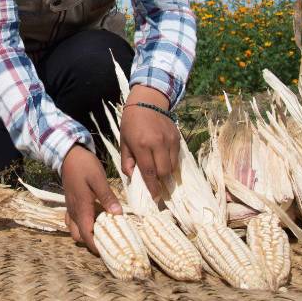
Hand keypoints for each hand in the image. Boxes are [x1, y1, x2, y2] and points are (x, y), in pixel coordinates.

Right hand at [60, 145, 122, 254]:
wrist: (68, 154)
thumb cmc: (84, 166)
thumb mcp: (98, 180)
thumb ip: (107, 197)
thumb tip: (118, 215)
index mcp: (81, 208)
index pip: (86, 235)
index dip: (95, 247)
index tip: (107, 253)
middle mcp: (74, 211)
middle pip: (78, 236)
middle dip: (90, 243)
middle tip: (106, 242)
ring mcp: (70, 207)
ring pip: (74, 229)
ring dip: (84, 234)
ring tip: (101, 233)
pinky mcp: (71, 202)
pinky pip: (72, 220)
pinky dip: (80, 225)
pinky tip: (92, 220)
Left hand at [119, 85, 180, 200]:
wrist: (147, 102)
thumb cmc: (131, 122)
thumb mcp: (124, 141)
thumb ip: (127, 160)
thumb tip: (132, 177)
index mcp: (142, 145)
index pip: (149, 172)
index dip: (153, 187)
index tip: (156, 198)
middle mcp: (158, 143)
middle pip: (164, 172)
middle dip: (162, 183)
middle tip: (159, 189)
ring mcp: (169, 140)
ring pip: (173, 166)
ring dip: (168, 174)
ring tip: (162, 177)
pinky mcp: (177, 137)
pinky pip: (177, 157)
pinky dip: (172, 163)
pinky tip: (166, 163)